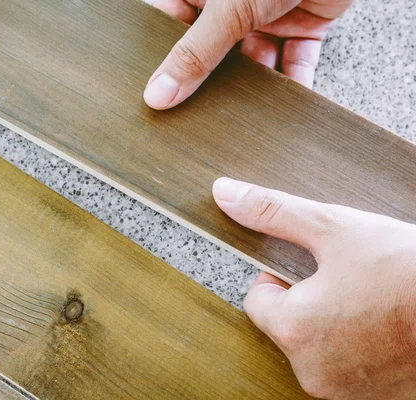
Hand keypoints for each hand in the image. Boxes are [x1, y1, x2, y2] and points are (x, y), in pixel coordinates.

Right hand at [144, 0, 352, 108]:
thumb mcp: (229, 8)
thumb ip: (195, 53)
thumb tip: (159, 93)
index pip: (172, 23)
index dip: (164, 58)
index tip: (157, 94)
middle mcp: (233, 3)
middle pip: (213, 50)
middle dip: (210, 81)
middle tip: (195, 114)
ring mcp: (268, 14)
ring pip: (253, 61)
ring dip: (251, 88)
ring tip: (239, 120)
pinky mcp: (304, 23)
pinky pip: (294, 60)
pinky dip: (293, 84)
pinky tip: (284, 107)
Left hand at [212, 177, 415, 398]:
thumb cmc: (410, 273)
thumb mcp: (334, 229)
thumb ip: (273, 212)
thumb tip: (226, 194)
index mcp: (293, 329)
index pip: (257, 299)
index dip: (280, 277)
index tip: (311, 268)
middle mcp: (312, 370)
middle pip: (286, 323)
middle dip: (307, 299)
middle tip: (348, 282)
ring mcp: (345, 391)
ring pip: (317, 345)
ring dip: (334, 323)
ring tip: (371, 302)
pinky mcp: (374, 398)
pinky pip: (347, 365)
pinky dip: (358, 346)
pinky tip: (385, 325)